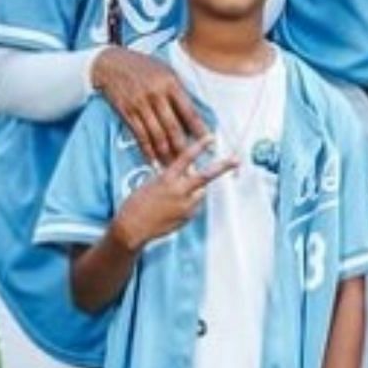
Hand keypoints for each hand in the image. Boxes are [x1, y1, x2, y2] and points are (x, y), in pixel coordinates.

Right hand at [92, 47, 208, 164]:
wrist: (112, 63)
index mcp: (170, 83)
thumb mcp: (167, 71)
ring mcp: (140, 105)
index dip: (200, 130)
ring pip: (156, 135)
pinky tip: (153, 160)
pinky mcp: (127, 112)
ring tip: (174, 167)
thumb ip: (180, 91)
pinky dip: (147, 150)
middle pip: (173, 128)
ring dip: (166, 154)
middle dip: (183, 148)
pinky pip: (139, 135)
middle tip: (193, 165)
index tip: (210, 143)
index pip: (189, 112)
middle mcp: (156, 95)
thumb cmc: (144, 66)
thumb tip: (193, 114)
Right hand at [113, 138, 236, 249]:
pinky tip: (174, 208)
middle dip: (222, 167)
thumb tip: (186, 174)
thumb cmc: (136, 204)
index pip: (186, 158)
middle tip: (236, 160)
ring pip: (200, 192)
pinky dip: (190, 204)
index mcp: (166, 178)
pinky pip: (194, 206)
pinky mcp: (187, 217)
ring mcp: (185, 205)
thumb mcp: (152, 183)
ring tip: (178, 196)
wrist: (132, 228)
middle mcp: (178, 191)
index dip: (200, 147)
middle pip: (205, 176)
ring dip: (197, 190)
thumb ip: (171, 177)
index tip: (211, 138)